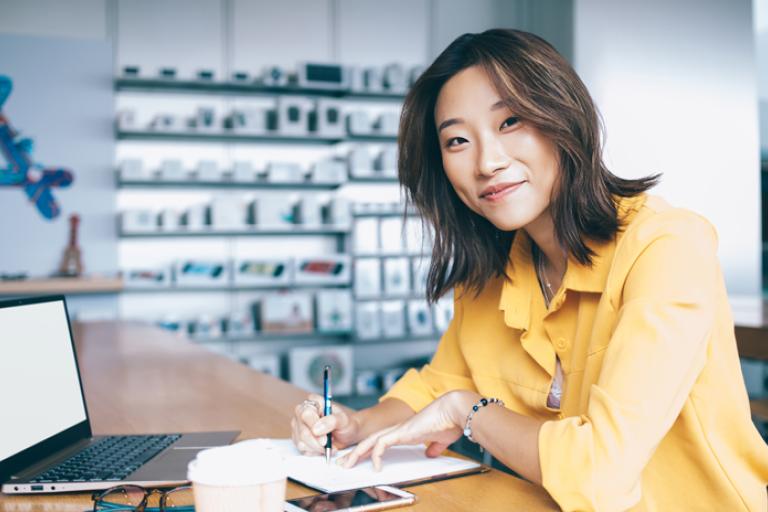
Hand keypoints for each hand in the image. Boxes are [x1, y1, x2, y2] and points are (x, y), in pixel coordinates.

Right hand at [291, 394, 359, 455]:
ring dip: (317, 447)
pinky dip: (314, 451)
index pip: (306, 414)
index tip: (325, 438)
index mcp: (313, 402)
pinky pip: (302, 449)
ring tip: (329, 445)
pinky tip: (323, 447)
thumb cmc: (345, 424)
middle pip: (303, 431)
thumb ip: (332, 421)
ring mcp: (299, 426)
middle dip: (317, 441)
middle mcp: (302, 412)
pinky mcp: (298, 438)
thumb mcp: (343, 420)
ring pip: (301, 442)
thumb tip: (316, 429)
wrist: (347, 434)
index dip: (314, 426)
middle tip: (328, 443)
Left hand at [337, 390, 478, 470]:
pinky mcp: (401, 432)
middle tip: (343, 463)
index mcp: (404, 431)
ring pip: (369, 441)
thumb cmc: (449, 422)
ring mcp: (397, 430)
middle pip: (368, 440)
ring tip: (347, 465)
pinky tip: (376, 467)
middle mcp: (397, 429)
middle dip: (354, 452)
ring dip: (356, 453)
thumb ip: (433, 446)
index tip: (360, 459)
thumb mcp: (440, 440)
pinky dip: (376, 456)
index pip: (379, 441)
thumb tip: (431, 453)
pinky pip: (381, 445)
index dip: (368, 450)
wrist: (453, 410)